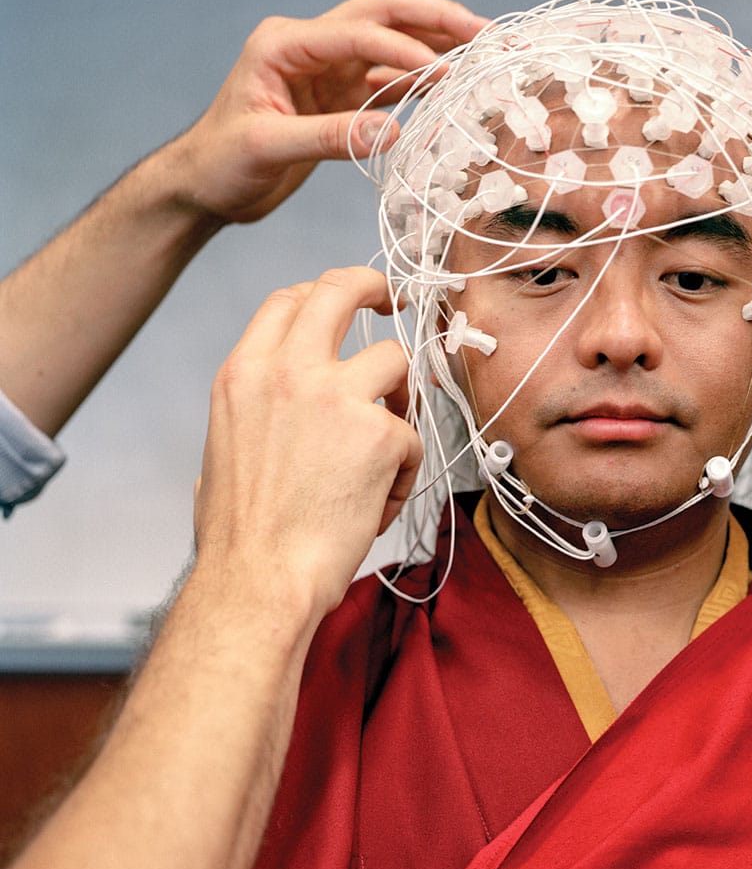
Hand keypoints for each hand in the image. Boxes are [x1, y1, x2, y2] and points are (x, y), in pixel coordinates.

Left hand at [171, 0, 487, 223]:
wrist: (203, 186)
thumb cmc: (221, 164)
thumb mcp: (267, 149)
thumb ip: (328, 137)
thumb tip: (392, 133)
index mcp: (284, 43)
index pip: (357, 34)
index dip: (405, 51)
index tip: (446, 74)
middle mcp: (309, 45)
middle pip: (383, 14)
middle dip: (436, 20)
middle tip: (486, 32)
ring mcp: (327, 68)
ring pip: (393, 42)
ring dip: (437, 44)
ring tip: (485, 52)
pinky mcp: (340, 95)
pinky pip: (389, 79)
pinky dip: (423, 80)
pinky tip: (456, 85)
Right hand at [194, 267, 421, 623]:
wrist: (259, 581)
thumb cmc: (239, 536)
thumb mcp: (222, 448)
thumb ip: (252, 411)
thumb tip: (267, 414)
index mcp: (244, 372)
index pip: (290, 300)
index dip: (325, 296)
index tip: (348, 308)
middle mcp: (288, 370)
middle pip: (342, 289)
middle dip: (375, 288)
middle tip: (393, 304)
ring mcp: (337, 397)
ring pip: (397, 362)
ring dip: (400, 400)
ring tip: (382, 455)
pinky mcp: (382, 434)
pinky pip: (413, 436)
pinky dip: (402, 472)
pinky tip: (372, 507)